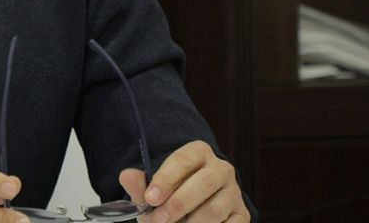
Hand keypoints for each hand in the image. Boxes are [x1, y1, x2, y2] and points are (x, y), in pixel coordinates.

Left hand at [118, 140, 249, 222]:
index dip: (165, 179)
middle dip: (179, 203)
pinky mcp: (242, 214)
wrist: (192, 208)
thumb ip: (139, 185)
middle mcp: (221, 169)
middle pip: (204, 183)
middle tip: (159, 219)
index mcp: (198, 152)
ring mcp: (234, 192)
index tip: (150, 198)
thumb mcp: (153, 189)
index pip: (183, 160)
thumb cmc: (171, 194)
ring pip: (215, 209)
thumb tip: (126, 176)